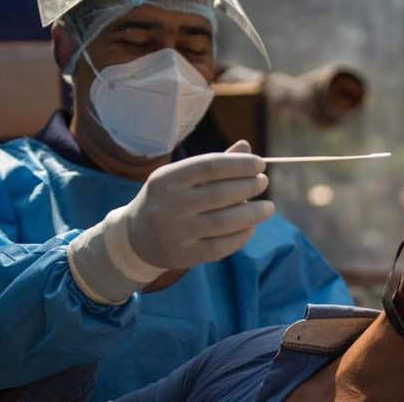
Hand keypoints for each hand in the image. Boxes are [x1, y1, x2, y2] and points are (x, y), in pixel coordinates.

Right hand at [126, 140, 272, 268]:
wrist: (135, 238)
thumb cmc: (168, 199)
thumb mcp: (181, 177)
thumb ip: (213, 164)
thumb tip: (247, 147)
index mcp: (167, 179)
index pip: (210, 166)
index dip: (240, 164)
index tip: (260, 164)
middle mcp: (169, 205)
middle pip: (220, 194)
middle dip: (249, 187)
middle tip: (263, 183)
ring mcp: (175, 233)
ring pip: (224, 222)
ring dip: (253, 214)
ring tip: (268, 207)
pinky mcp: (183, 256)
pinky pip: (221, 247)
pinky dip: (241, 236)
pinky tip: (251, 227)